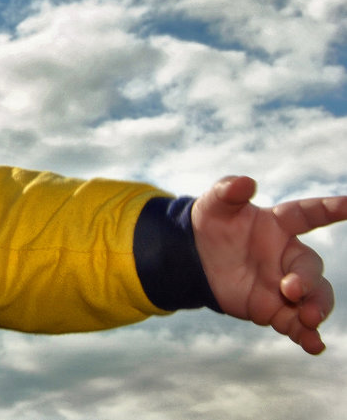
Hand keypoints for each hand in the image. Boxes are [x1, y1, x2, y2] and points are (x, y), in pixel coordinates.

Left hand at [192, 175, 346, 353]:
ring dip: (316, 310)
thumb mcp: (214, 205)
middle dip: (307, 280)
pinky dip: (307, 336)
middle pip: (311, 267)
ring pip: (315, 298)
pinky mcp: (276, 310)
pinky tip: (314, 346)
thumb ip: (228, 191)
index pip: (308, 214)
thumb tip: (245, 182)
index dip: (331, 208)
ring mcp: (286, 285)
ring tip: (307, 320)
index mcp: (278, 225)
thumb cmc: (212, 225)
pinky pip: (298, 325)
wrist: (196, 260)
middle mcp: (288, 256)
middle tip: (291, 290)